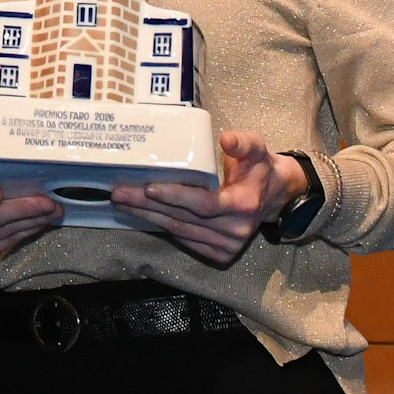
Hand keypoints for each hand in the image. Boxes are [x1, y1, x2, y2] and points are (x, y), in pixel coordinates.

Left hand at [107, 131, 306, 267]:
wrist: (274, 196)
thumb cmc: (258, 168)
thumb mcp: (257, 147)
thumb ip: (242, 142)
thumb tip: (226, 138)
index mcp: (243, 205)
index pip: (204, 204)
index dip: (175, 197)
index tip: (148, 187)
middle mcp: (235, 231)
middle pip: (183, 219)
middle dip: (148, 207)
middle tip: (119, 194)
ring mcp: (227, 246)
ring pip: (179, 231)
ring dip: (148, 218)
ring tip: (122, 203)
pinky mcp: (219, 255)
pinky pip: (184, 239)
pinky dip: (162, 226)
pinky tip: (142, 214)